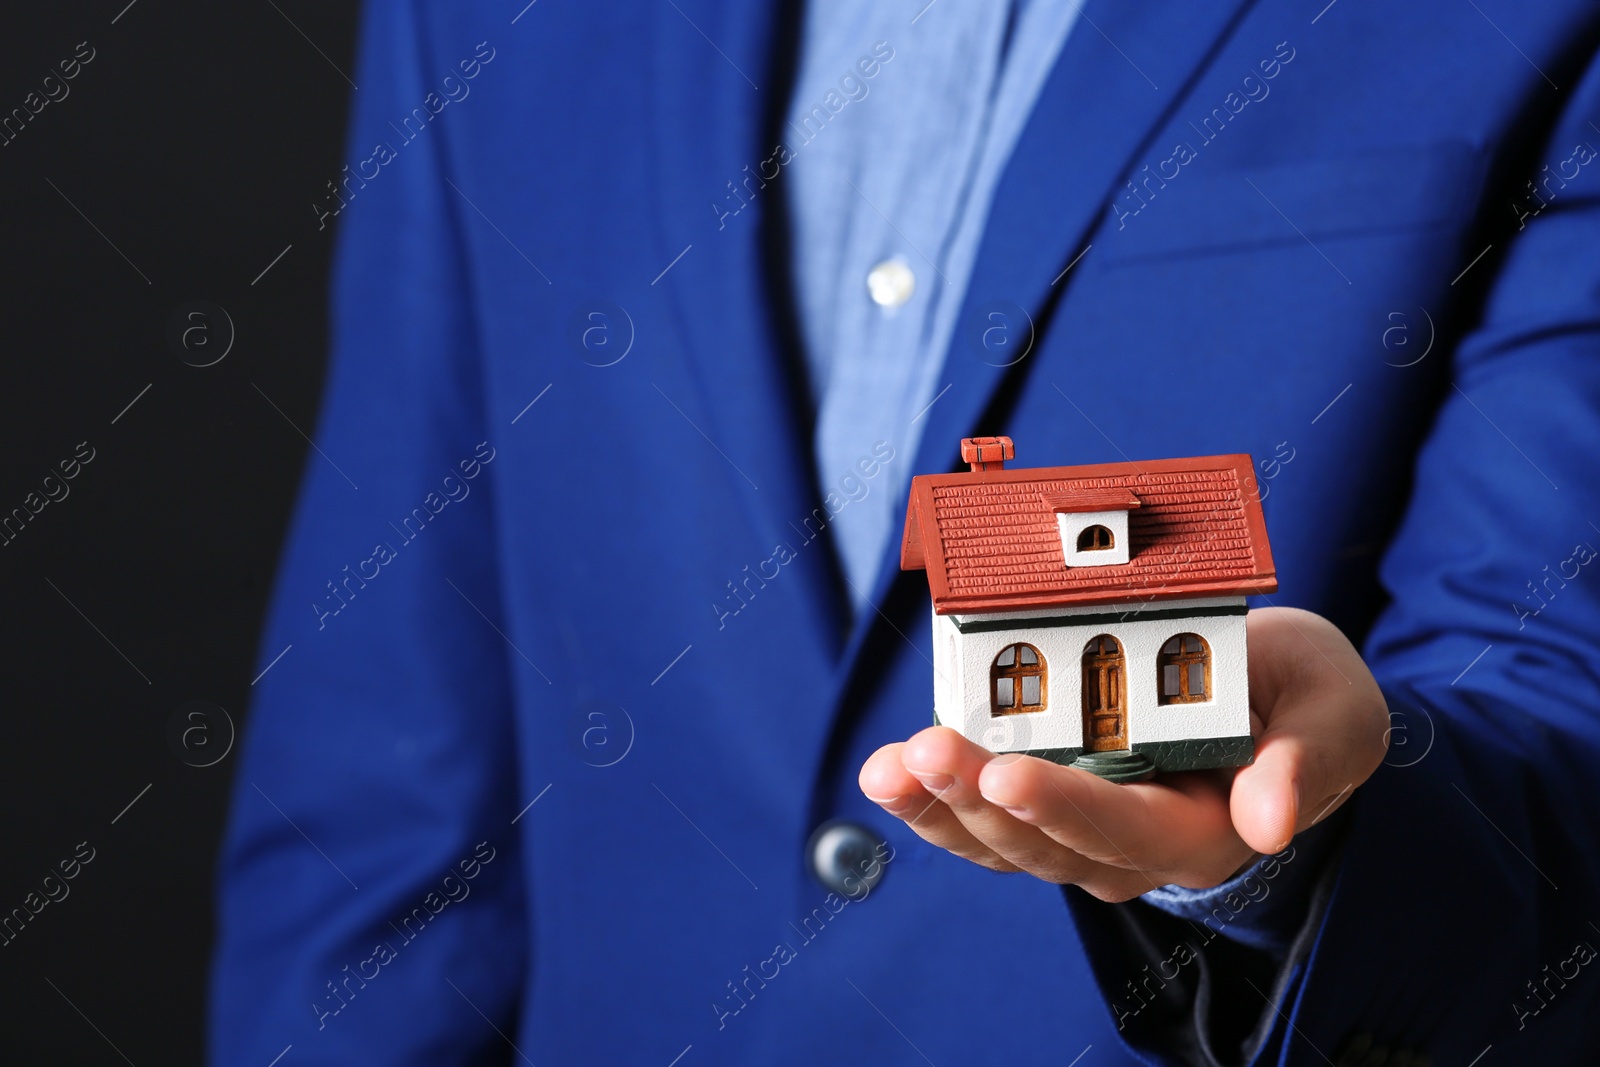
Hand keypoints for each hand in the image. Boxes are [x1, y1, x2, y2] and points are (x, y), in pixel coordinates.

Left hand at [858, 607, 1388, 900]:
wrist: (1273, 699)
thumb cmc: (1301, 700)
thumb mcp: (1334, 712)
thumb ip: (1309, 761)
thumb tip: (1270, 821)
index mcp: (1205, 830)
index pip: (1129, 831)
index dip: (1066, 807)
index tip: (1010, 775)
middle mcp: (1133, 846)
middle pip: (1045, 842)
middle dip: (977, 799)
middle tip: (923, 753)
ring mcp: (1081, 830)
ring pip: (999, 839)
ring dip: (938, 804)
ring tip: (888, 766)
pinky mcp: (1045, 803)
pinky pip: (981, 816)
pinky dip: (930, 797)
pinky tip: (887, 772)